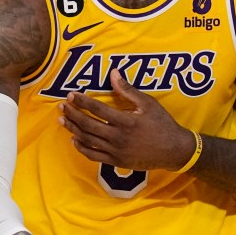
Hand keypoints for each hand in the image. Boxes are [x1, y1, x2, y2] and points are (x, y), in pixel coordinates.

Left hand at [58, 69, 195, 170]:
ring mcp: (116, 151)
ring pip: (88, 140)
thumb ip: (128, 90)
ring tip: (63, 120)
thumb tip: (113, 73)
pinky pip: (93, 156)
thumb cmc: (162, 124)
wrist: (173, 151)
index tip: (71, 95)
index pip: (98, 109)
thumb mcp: (148, 103)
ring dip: (73, 129)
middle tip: (62, 106)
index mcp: (126, 121)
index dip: (82, 101)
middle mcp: (118, 137)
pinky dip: (82, 148)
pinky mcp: (116, 161)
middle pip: (88, 125)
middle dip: (73, 114)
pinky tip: (74, 140)